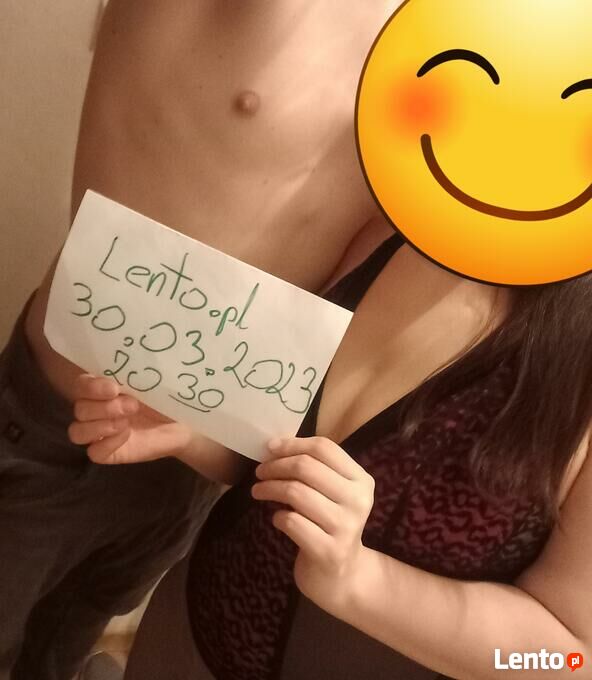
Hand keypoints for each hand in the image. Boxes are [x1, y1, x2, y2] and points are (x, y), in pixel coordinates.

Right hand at [68, 374, 192, 464]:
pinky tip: (127, 436)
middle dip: (104, 407)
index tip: (114, 388)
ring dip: (100, 426)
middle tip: (132, 405)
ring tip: (127, 422)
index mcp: (102, 390)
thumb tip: (123, 366)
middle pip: (79, 409)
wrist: (183, 425)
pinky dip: (109, 443)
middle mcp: (96, 410)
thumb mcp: (149, 384)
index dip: (91, 387)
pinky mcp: (107, 453)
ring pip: (77, 432)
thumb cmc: (164, 400)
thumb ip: (130, 376)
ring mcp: (99, 433)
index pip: (80, 385)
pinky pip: (94, 452)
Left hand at [252, 436, 374, 615]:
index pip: (324, 449)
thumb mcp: (334, 493)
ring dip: (269, 488)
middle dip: (276, 466)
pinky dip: (278, 516)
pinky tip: (277, 518)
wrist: (342, 576)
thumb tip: (276, 445)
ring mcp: (345, 527)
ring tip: (258, 491)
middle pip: (307, 467)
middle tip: (260, 472)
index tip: (270, 448)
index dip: (292, 444)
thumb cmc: (330, 524)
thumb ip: (315, 468)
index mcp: (361, 480)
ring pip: (296, 492)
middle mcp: (358, 501)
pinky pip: (292, 522)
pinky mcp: (329, 551)